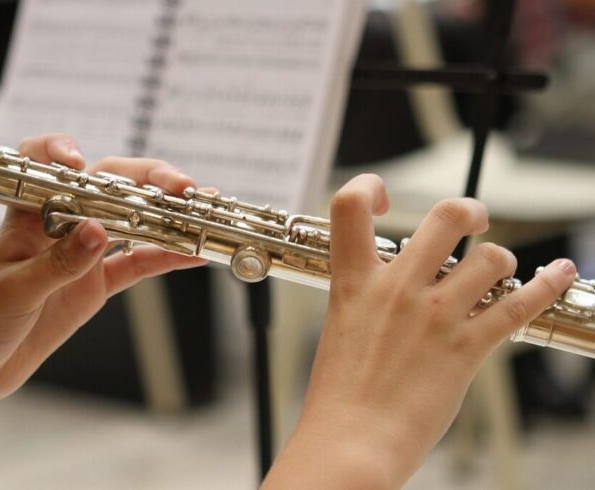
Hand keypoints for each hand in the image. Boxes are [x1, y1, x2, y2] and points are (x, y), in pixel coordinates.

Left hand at [0, 134, 205, 401]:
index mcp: (28, 217)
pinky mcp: (95, 284)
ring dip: (166, 217)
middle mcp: (60, 226)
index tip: (80, 162)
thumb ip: (57, 263)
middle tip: (181, 189)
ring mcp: (82, 254)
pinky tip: (192, 254)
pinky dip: (164, 258)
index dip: (62, 154)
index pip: (44, 166)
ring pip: (131, 223)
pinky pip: (137, 265)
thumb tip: (98, 232)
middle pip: (108, 187)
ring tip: (200, 213)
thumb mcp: (13, 292)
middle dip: (147, 181)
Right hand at [264, 174, 575, 488]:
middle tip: (472, 219)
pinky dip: (546, 284)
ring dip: (500, 261)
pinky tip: (557, 272)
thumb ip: (368, 298)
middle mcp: (397, 288)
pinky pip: (517, 304)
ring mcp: (434, 316)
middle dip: (468, 210)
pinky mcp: (465, 348)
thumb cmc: (340, 394)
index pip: (349, 204)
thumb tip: (397, 284)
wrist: (351, 441)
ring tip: (495, 273)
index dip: (369, 187)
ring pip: (490, 258)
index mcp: (354, 281)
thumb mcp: (342, 328)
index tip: (385, 199)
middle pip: (446, 216)